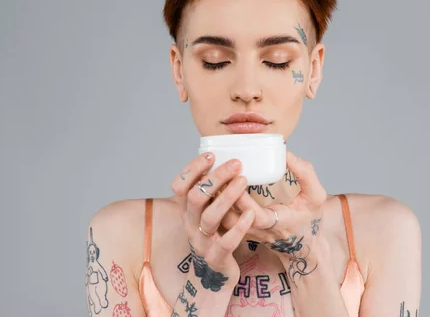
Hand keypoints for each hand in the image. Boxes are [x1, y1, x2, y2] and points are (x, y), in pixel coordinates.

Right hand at [171, 153, 255, 291]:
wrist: (214, 276)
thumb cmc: (214, 236)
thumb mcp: (205, 213)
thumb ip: (209, 193)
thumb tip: (220, 161)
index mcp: (186, 211)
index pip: (179, 185)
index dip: (192, 169)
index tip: (211, 155)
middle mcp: (190, 224)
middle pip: (196, 196)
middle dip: (216, 177)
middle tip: (236, 164)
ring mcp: (202, 241)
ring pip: (210, 216)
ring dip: (228, 196)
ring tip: (244, 181)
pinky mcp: (217, 257)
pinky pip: (227, 241)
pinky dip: (239, 226)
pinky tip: (250, 214)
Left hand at [220, 151, 327, 285]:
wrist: (304, 244)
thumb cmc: (309, 217)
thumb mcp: (315, 195)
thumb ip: (304, 173)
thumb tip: (285, 153)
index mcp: (275, 223)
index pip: (253, 217)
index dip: (242, 200)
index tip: (238, 178)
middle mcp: (256, 231)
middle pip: (230, 220)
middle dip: (221, 197)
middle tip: (217, 172)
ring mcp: (245, 232)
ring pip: (221, 221)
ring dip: (214, 200)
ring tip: (211, 175)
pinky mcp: (238, 230)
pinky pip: (221, 220)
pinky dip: (214, 203)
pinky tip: (211, 185)